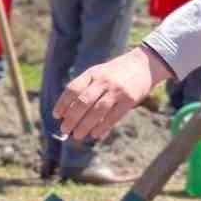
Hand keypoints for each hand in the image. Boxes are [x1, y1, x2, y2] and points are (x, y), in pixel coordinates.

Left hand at [53, 46, 171, 141]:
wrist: (143, 64)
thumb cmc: (115, 73)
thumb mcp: (98, 73)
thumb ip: (84, 88)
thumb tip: (67, 111)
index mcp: (92, 74)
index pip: (73, 89)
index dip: (62, 103)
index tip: (57, 115)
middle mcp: (103, 81)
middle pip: (83, 102)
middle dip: (72, 118)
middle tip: (65, 130)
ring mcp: (117, 90)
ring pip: (97, 111)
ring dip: (85, 126)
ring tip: (77, 136)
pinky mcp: (129, 100)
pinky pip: (113, 117)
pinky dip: (102, 127)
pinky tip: (94, 134)